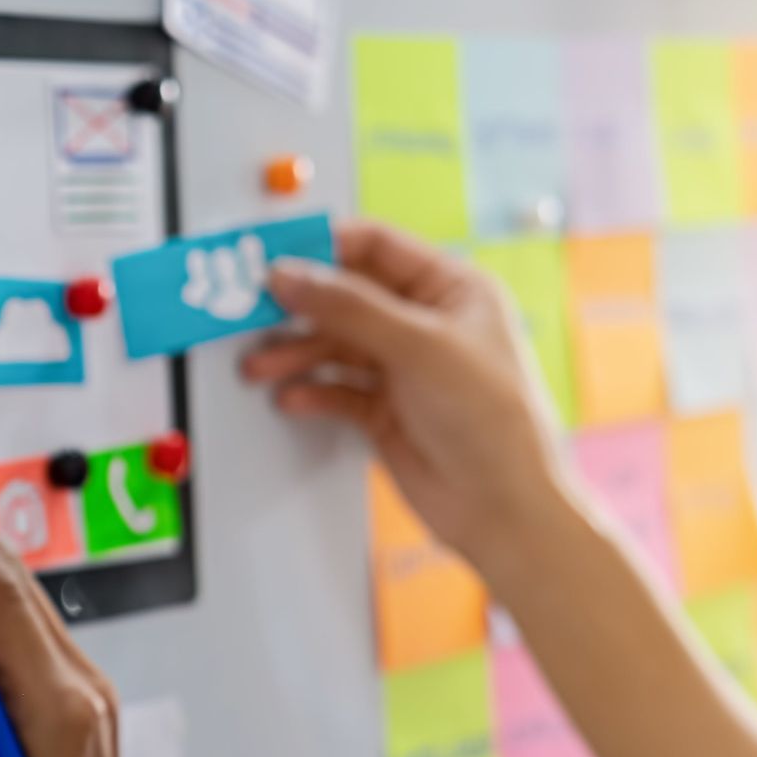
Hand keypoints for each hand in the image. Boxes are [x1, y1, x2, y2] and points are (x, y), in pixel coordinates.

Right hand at [241, 220, 573, 574]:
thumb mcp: (420, 347)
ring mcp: (403, 367)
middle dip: (299, 305)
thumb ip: (348, 307)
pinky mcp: (385, 410)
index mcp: (451, 288)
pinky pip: (336, 388)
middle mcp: (425, 323)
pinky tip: (292, 399)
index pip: (375, 247)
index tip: (273, 255)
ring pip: (334, 344)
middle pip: (345, 296)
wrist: (504, 509)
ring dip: (295, 352)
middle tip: (252, 311)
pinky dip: (311, 391)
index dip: (323, 247)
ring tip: (259, 367)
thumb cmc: (493, 419)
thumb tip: (288, 275)